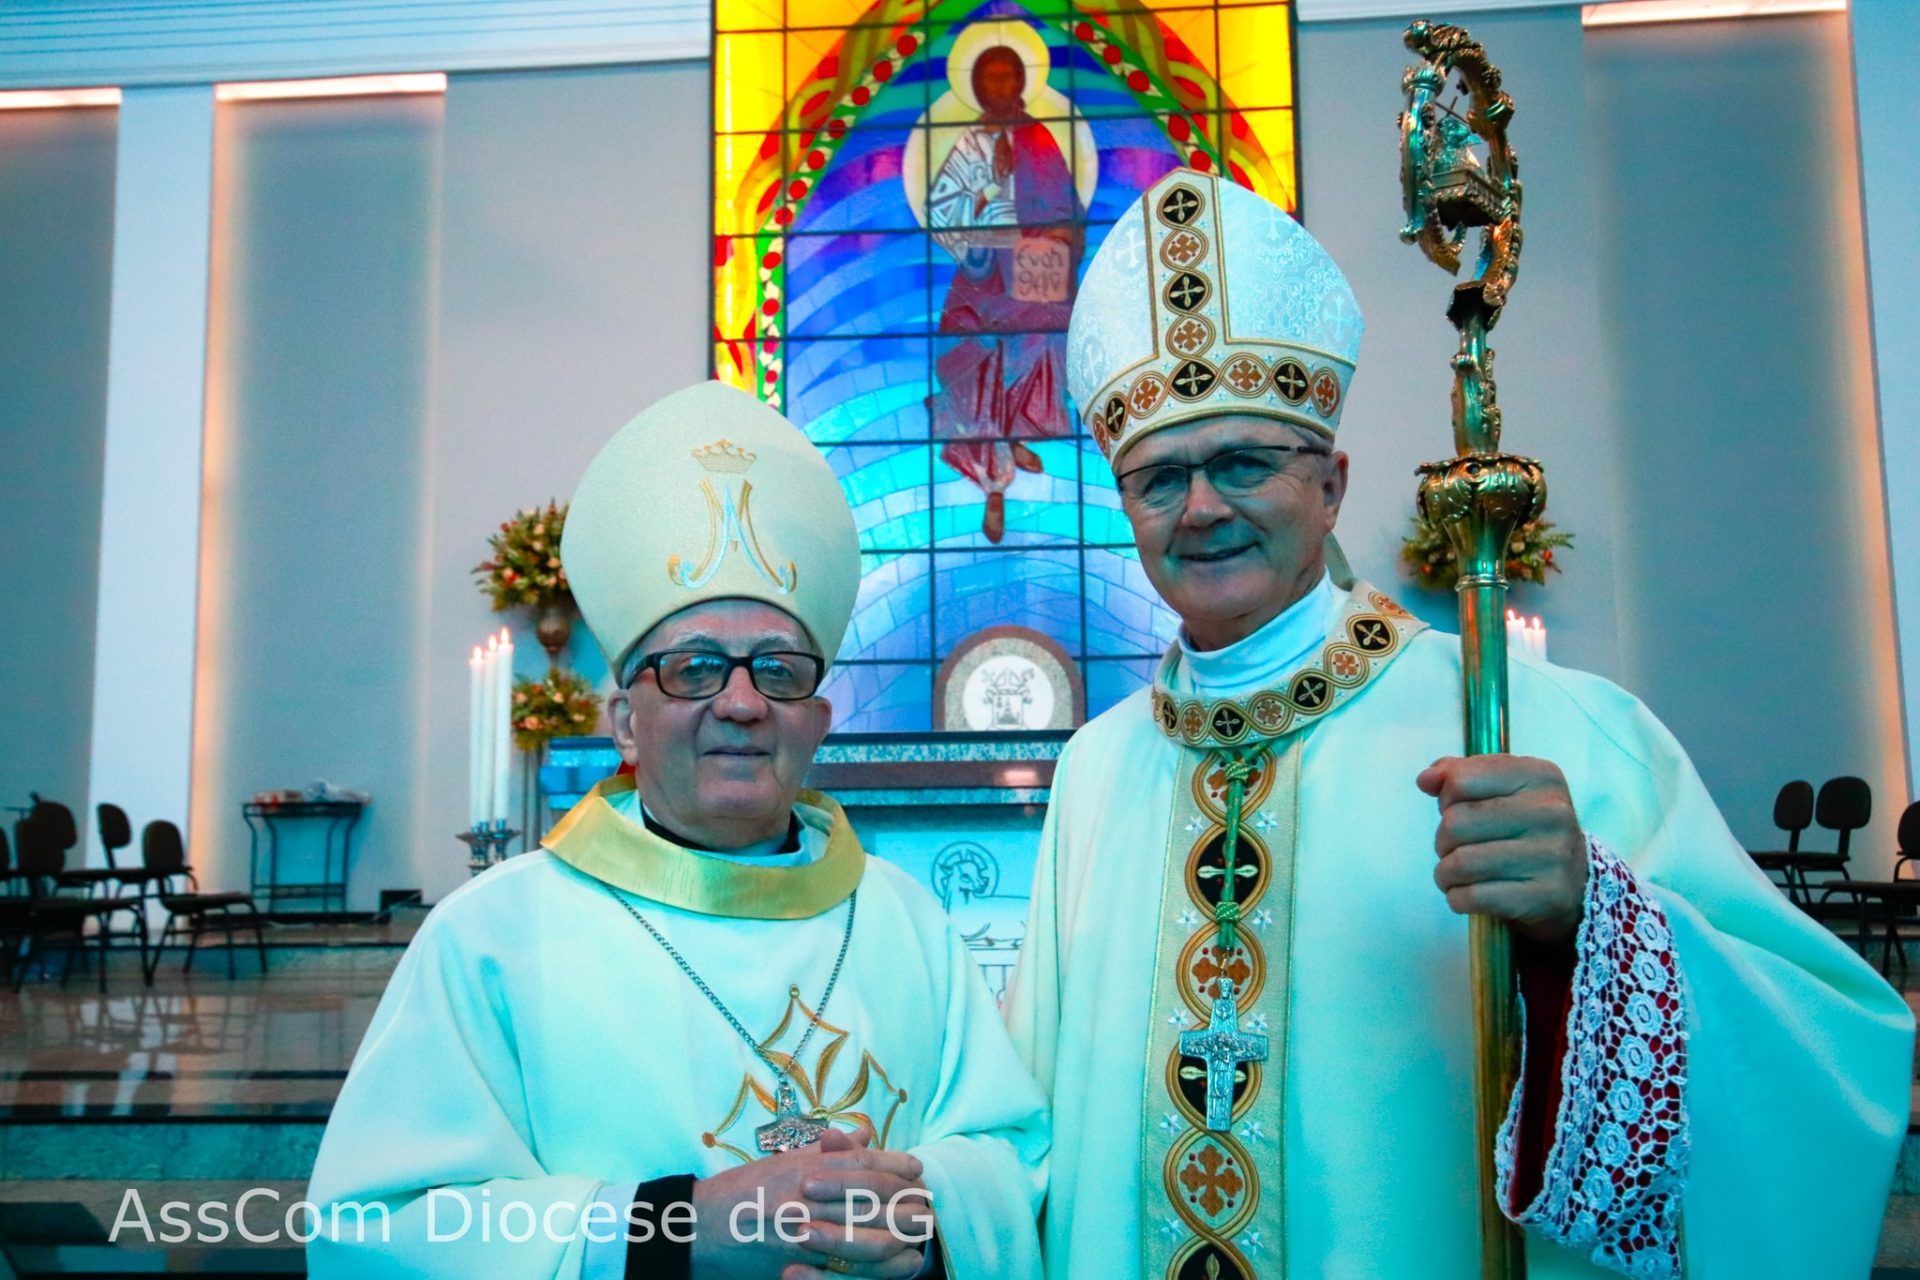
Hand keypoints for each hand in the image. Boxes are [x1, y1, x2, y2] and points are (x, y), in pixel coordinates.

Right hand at [689, 1124, 927, 1279]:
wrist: (695, 1229)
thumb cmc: (738, 1192)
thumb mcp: (781, 1160)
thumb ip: (824, 1150)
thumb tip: (863, 1134)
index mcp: (804, 1167)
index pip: (863, 1162)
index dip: (896, 1165)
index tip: (917, 1170)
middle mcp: (807, 1197)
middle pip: (873, 1199)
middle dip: (907, 1202)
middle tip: (929, 1205)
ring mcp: (802, 1234)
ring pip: (867, 1236)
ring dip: (901, 1235)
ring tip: (922, 1236)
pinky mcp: (795, 1266)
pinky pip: (847, 1269)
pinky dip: (879, 1268)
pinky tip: (900, 1264)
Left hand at [1416, 754, 1587, 946]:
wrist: (1573, 880)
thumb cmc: (1524, 828)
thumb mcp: (1501, 790)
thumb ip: (1459, 775)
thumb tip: (1426, 779)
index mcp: (1539, 776)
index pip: (1460, 780)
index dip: (1447, 799)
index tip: (1457, 809)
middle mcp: (1551, 811)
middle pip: (1455, 823)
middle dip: (1443, 840)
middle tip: (1455, 849)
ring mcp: (1552, 855)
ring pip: (1461, 863)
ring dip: (1445, 873)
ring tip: (1454, 874)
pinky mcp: (1546, 894)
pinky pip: (1474, 896)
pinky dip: (1458, 898)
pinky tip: (1466, 894)